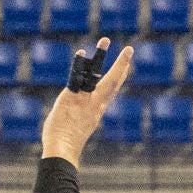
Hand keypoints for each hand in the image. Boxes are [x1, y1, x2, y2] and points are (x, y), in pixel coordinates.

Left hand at [41, 38, 133, 163]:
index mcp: (96, 112)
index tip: (124, 67)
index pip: (110, 91)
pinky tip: (81, 53)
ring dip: (101, 56)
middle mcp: (94, 104)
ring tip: (106, 40)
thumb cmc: (65, 147)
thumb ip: (77, 122)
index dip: (117, 77)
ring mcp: (84, 100)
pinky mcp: (71, 98)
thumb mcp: (76, 131)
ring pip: (96, 75)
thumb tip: (72, 127)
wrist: (62, 152)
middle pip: (113, 81)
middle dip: (121, 65)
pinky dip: (78, 65)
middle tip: (130, 49)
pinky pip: (76, 78)